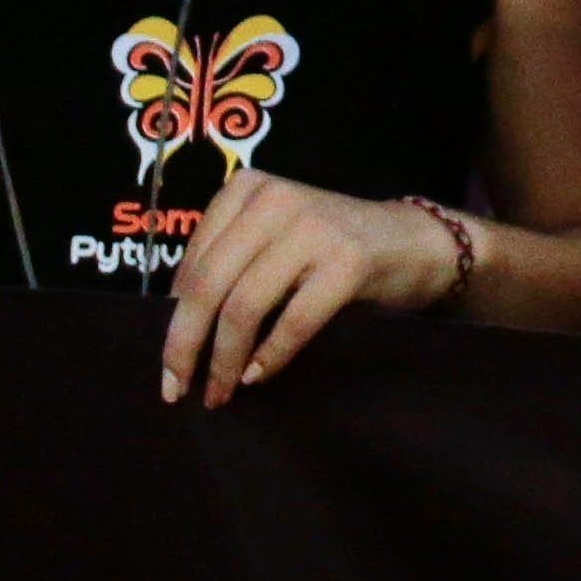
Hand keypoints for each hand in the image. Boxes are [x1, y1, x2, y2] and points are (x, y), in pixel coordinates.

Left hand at [161, 172, 462, 406]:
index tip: (170, 363)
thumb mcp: (271, 238)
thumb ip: (228, 264)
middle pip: (209, 285)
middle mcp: (277, 199)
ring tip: (221, 391)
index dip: (173, 320)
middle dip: (185, 346)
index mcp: (248, 188)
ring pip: (243, 306)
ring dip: (225, 361)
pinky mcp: (347, 261)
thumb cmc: (328, 248)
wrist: (411, 241)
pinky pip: (292, 322)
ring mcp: (314, 228)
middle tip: (177, 389)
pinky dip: (270, 356)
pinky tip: (258, 375)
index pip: (193, 262)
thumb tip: (174, 326)